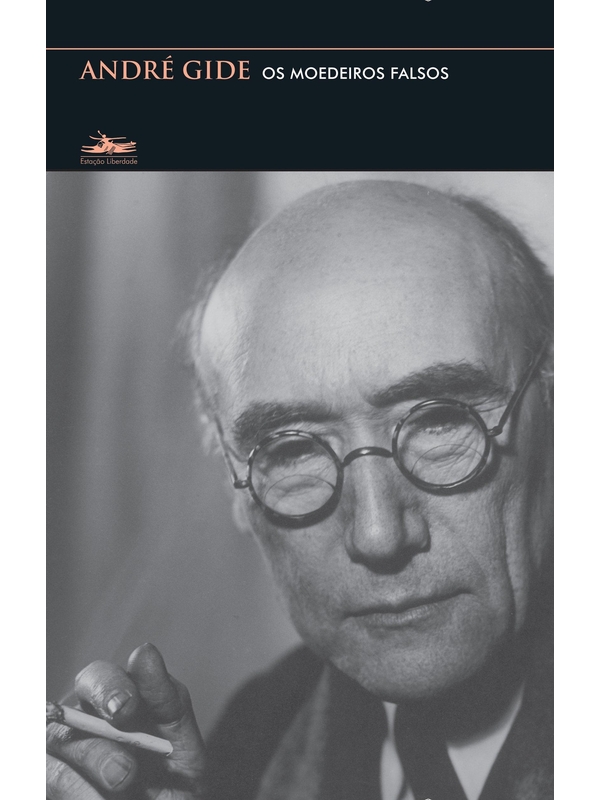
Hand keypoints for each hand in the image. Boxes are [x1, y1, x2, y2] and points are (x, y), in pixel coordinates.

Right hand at [46, 643, 205, 798]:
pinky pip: (48, 777)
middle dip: (96, 742)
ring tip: (125, 789)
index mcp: (113, 701)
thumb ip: (164, 697)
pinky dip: (77, 791)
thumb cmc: (175, 780)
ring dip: (91, 770)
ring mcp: (60, 754)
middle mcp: (80, 723)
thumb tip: (143, 651)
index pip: (97, 677)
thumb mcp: (179, 739)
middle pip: (62, 711)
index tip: (126, 709)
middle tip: (125, 771)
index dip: (107, 688)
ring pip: (55, 747)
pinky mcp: (48, 782)